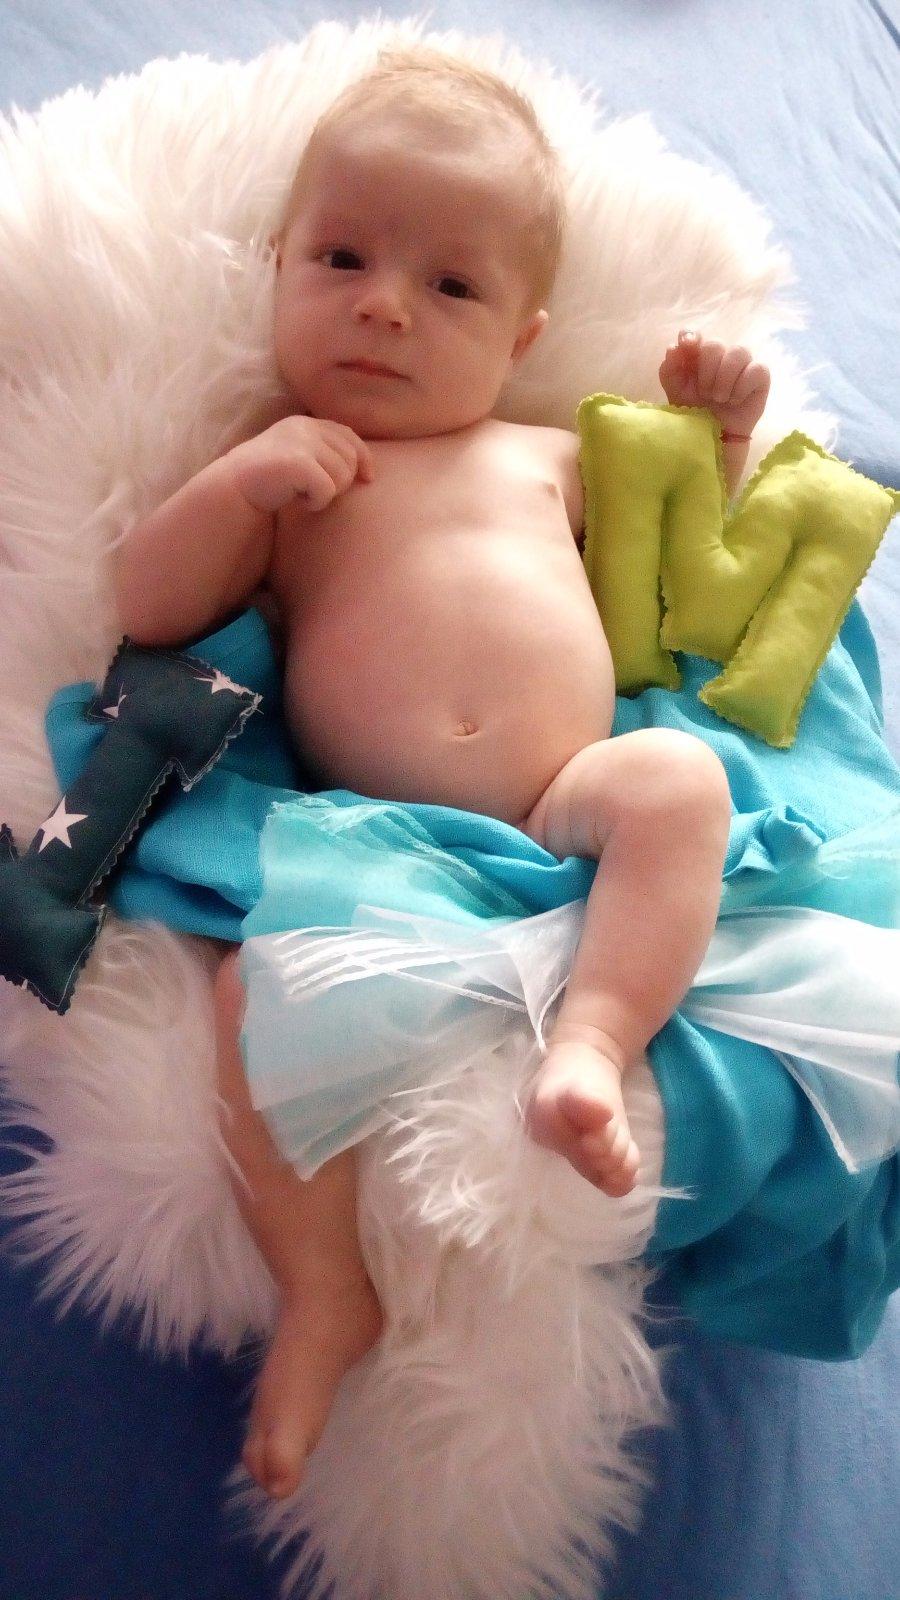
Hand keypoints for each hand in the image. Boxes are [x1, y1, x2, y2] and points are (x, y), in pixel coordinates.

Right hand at [227, 416, 374, 513]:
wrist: (233, 489)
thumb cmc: (268, 480)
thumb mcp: (298, 456)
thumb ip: (323, 452)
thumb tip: (365, 468)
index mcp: (306, 423)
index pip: (349, 436)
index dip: (364, 458)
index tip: (368, 478)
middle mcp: (305, 427)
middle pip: (351, 459)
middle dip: (341, 482)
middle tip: (314, 491)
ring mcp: (301, 442)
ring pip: (343, 476)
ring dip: (327, 493)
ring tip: (302, 494)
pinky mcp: (298, 462)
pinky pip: (327, 490)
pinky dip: (316, 502)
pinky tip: (297, 501)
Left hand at [659, 331, 770, 437]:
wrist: (714, 437)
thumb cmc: (696, 412)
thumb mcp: (676, 393)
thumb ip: (669, 370)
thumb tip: (673, 348)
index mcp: (697, 356)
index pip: (693, 334)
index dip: (690, 336)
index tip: (688, 346)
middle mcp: (720, 354)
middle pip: (714, 344)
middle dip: (707, 372)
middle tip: (706, 394)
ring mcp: (742, 363)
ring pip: (738, 351)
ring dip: (725, 379)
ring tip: (720, 399)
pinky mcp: (760, 376)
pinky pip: (756, 369)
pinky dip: (742, 386)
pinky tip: (735, 400)